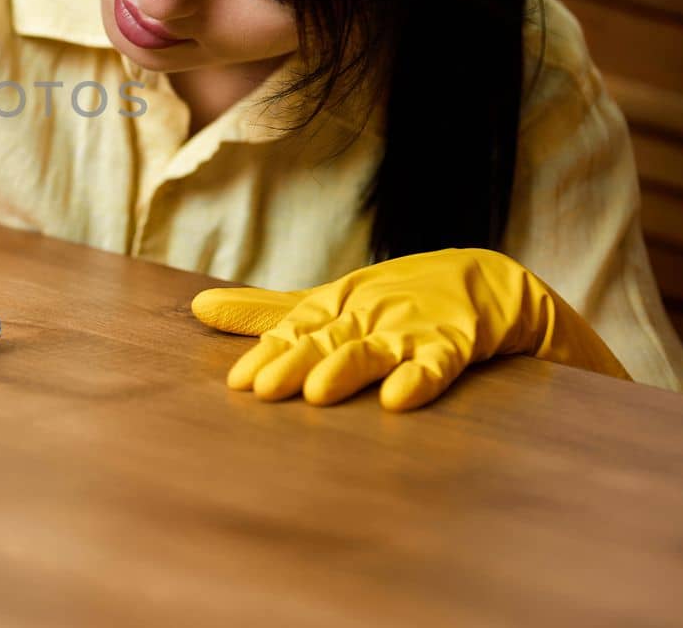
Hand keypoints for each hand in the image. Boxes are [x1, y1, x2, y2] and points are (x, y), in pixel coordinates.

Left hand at [189, 247, 629, 410]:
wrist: (487, 281)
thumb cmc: (393, 299)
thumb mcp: (327, 303)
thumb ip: (266, 312)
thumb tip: (195, 306)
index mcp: (334, 306)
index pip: (295, 330)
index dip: (267, 353)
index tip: (237, 383)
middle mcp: (367, 314)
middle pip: (326, 340)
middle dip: (295, 363)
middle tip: (262, 389)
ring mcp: (411, 328)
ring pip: (374, 350)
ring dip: (348, 369)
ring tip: (319, 393)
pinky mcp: (455, 343)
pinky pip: (437, 363)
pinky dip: (420, 378)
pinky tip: (399, 400)